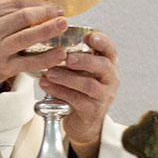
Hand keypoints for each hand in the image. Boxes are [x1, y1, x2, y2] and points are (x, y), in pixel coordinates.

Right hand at [0, 0, 68, 120]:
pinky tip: (60, 53)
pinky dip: (46, 58)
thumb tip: (46, 7)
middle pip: (22, 18)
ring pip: (25, 37)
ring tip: (63, 26)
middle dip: (45, 14)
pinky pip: (28, 62)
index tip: (55, 7)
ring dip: (47, 30)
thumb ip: (10, 13)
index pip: (17, 4)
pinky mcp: (3, 67)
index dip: (39, 5)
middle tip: (62, 15)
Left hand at [36, 30, 120, 157]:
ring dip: (68, 78)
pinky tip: (47, 85)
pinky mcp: (93, 111)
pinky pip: (77, 100)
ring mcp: (104, 96)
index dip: (102, 41)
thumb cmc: (80, 90)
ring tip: (50, 72)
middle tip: (67, 58)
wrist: (83, 121)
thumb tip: (49, 36)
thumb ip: (74, 56)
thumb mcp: (82, 71)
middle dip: (84, 60)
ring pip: (89, 85)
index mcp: (108, 64)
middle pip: (104, 66)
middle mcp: (110, 79)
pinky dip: (60, 91)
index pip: (110, 49)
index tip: (89, 36)